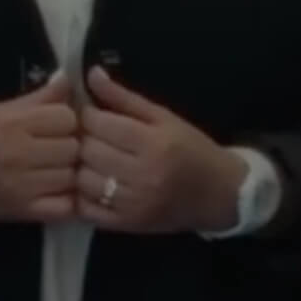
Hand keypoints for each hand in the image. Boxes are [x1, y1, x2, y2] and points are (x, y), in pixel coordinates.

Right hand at [0, 72, 81, 223]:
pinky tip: (55, 191)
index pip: (67, 117)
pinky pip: (64, 207)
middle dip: (68, 145)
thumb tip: (67, 80)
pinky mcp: (21, 212)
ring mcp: (21, 186)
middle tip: (53, 148)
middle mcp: (18, 154)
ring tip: (51, 169)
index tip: (53, 124)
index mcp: (11, 124)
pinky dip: (67, 200)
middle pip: (73, 147)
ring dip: (66, 172)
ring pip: (72, 176)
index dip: (64, 119)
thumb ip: (32, 99)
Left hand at [76, 67, 246, 234]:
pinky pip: (86, 208)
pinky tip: (92, 183)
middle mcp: (143, 175)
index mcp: (154, 143)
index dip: (86, 115)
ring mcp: (133, 204)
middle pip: (87, 151)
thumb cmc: (192, 150)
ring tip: (90, 159)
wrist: (220, 194)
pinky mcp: (126, 225)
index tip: (90, 114)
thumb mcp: (164, 117)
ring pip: (82, 180)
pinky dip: (81, 195)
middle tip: (87, 136)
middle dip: (81, 140)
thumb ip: (124, 97)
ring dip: (79, 167)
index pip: (98, 124)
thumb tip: (91, 75)